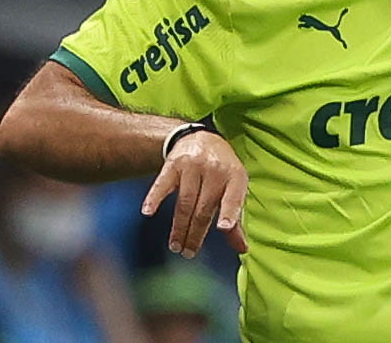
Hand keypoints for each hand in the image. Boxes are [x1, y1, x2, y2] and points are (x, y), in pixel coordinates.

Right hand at [141, 130, 248, 257]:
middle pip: (204, 207)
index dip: (230, 212)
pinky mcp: (173, 163)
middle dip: (196, 233)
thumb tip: (242, 248)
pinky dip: (155, 198)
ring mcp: (194, 165)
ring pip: (185, 202)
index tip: (223, 228)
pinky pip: (163, 183)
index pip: (233, 197)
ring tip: (175, 245)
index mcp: (235, 176)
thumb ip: (236, 218)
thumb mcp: (233, 187)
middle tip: (188, 252)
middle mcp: (215, 169)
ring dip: (179, 227)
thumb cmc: (221, 170)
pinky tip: (148, 212)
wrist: (201, 137)